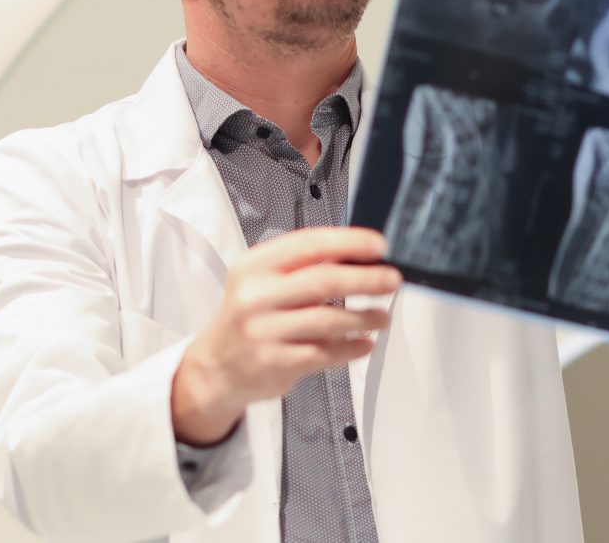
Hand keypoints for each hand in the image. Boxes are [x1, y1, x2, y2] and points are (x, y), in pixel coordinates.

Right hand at [170, 226, 399, 445]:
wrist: (217, 365)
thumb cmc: (250, 316)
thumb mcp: (262, 280)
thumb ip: (303, 265)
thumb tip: (360, 256)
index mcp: (255, 266)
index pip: (309, 245)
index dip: (350, 242)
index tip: (379, 246)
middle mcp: (256, 297)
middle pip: (324, 281)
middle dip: (367, 279)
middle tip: (392, 279)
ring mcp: (264, 332)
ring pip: (329, 320)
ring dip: (365, 317)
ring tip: (382, 317)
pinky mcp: (276, 363)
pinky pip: (326, 353)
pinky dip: (352, 348)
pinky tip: (365, 343)